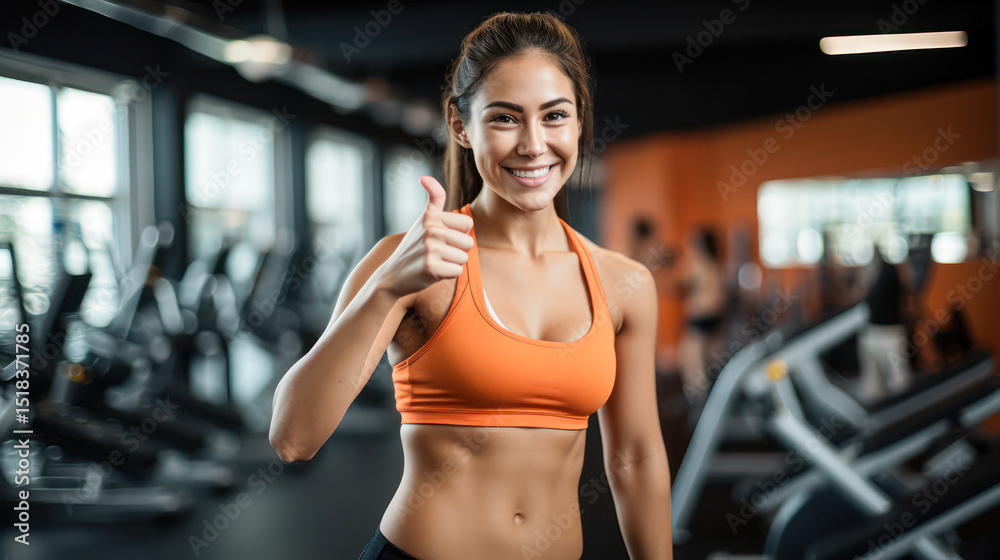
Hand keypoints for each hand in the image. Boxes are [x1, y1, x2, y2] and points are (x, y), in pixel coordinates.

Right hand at [379, 176, 473, 296]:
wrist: (393, 274)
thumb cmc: (414, 246)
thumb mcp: (423, 220)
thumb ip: (433, 198)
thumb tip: (425, 177)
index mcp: (431, 216)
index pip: (467, 223)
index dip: (459, 233)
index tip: (443, 237)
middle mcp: (430, 229)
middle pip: (468, 242)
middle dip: (457, 250)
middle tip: (438, 253)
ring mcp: (430, 248)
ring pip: (464, 258)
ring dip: (452, 263)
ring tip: (435, 261)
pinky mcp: (431, 267)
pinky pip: (457, 271)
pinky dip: (448, 274)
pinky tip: (433, 271)